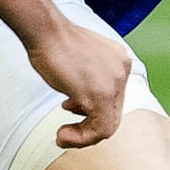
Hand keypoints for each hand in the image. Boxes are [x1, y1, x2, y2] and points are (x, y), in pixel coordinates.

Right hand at [25, 22, 130, 147]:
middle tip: (65, 131)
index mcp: (119, 61)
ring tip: (63, 134)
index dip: (91, 111)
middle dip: (87, 126)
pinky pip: (100, 129)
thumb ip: (88, 79)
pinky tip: (62, 134)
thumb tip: (81, 103)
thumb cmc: (54, 43)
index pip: (113, 98)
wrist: (45, 30)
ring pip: (108, 126)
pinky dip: (81, 138)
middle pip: (112, 113)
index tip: (69, 110)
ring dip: (83, 136)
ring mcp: (115, 83)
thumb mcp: (80, 61)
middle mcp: (123, 72)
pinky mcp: (102, 95)